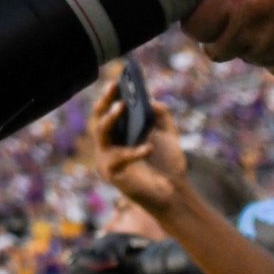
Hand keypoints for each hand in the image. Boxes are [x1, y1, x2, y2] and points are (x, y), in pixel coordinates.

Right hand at [88, 79, 188, 215]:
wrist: (174, 194)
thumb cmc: (167, 164)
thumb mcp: (167, 134)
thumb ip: (161, 115)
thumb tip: (151, 100)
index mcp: (118, 133)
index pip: (109, 110)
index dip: (111, 95)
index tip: (118, 79)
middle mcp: (107, 143)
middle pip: (99, 117)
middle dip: (106, 100)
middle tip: (114, 86)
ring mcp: (106, 158)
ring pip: (101, 132)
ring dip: (111, 118)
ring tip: (123, 106)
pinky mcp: (112, 173)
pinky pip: (120, 157)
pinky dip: (134, 152)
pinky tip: (148, 147)